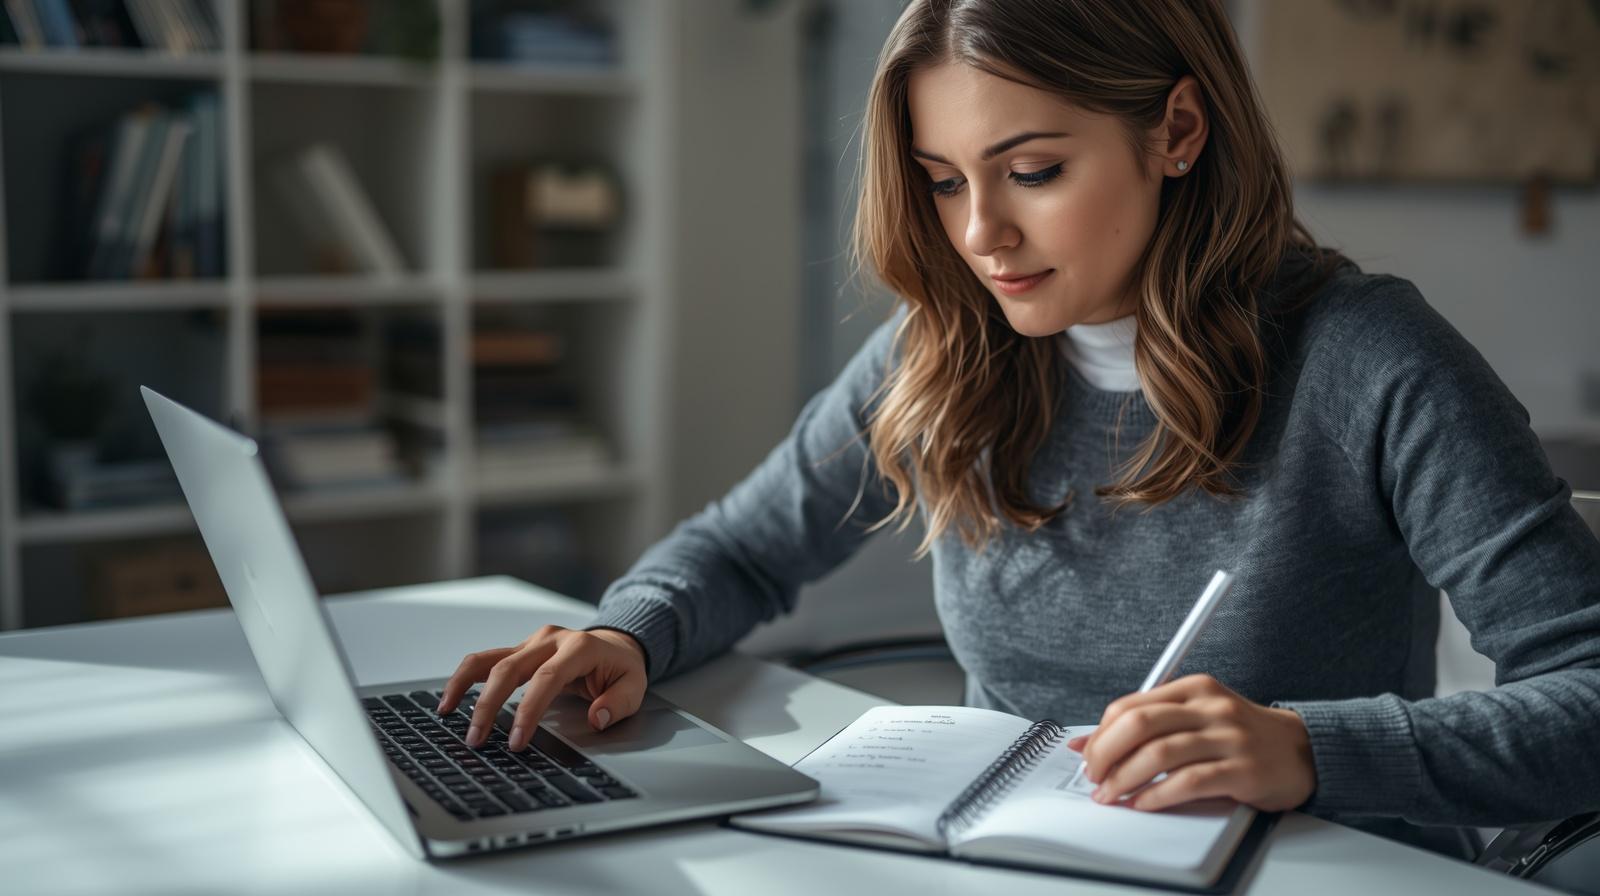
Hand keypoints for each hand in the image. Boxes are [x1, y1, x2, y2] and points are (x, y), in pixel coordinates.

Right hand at [437, 625, 647, 751]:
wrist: (615, 644)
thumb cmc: (621, 668)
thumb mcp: (635, 686)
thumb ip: (618, 702)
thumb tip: (598, 717)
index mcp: (579, 647)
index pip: (546, 679)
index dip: (528, 710)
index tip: (515, 740)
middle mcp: (550, 639)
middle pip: (509, 668)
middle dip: (488, 705)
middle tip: (476, 738)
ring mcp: (532, 642)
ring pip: (488, 659)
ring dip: (464, 685)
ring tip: (445, 712)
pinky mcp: (520, 649)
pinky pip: (486, 661)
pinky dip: (466, 679)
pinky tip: (451, 698)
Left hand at [1068, 674, 1314, 811]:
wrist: (1303, 751)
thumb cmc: (1242, 735)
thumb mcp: (1198, 717)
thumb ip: (1150, 726)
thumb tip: (1087, 743)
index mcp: (1194, 688)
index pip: (1131, 705)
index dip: (1101, 733)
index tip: (1087, 754)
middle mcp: (1210, 708)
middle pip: (1140, 724)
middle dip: (1106, 754)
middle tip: (1093, 776)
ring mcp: (1228, 737)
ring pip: (1160, 753)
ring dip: (1125, 778)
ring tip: (1111, 794)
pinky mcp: (1243, 769)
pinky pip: (1190, 781)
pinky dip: (1159, 794)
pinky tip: (1144, 802)